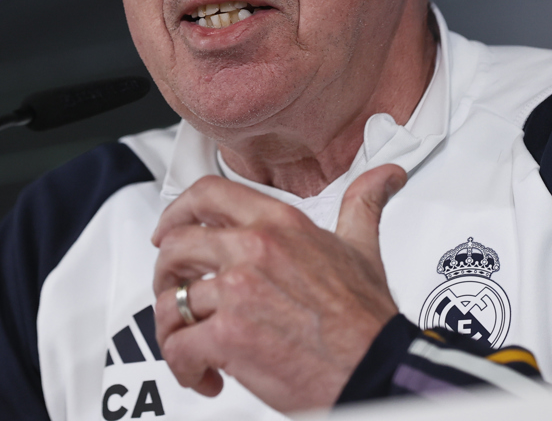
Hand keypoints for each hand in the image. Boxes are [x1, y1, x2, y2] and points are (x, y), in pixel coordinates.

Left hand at [150, 164, 405, 411]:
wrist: (377, 373)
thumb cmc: (367, 322)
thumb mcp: (363, 249)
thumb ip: (362, 206)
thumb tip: (385, 177)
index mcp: (279, 224)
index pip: (207, 194)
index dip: (176, 212)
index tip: (167, 231)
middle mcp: (253, 249)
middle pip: (176, 245)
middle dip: (166, 274)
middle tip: (176, 294)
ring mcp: (237, 291)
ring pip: (170, 300)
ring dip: (174, 328)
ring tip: (192, 344)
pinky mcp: (227, 335)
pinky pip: (177, 345)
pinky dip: (183, 366)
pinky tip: (205, 374)